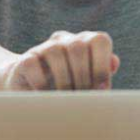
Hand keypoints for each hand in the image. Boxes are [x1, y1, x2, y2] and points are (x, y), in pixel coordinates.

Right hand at [6, 30, 120, 90]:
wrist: (30, 90)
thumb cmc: (68, 89)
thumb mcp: (88, 83)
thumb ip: (103, 74)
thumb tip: (114, 62)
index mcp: (84, 43)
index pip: (99, 40)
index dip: (102, 65)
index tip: (100, 89)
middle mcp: (64, 40)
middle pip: (78, 46)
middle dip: (83, 76)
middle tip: (81, 98)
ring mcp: (43, 47)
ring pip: (56, 52)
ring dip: (63, 81)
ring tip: (65, 99)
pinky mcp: (25, 59)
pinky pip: (34, 65)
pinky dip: (41, 84)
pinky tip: (46, 97)